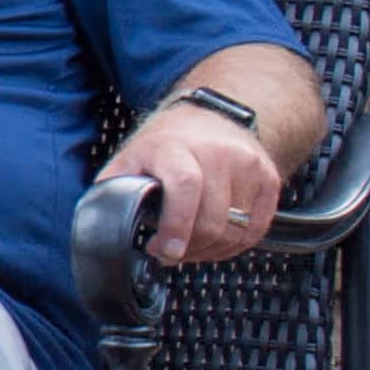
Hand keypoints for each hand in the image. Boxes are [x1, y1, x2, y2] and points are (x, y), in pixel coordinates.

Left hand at [100, 99, 285, 268]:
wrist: (209, 117)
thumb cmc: (165, 145)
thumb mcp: (130, 158)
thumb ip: (115, 190)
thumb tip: (101, 225)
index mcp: (176, 147)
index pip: (185, 187)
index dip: (177, 225)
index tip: (166, 250)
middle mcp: (218, 153)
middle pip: (212, 218)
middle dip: (190, 248)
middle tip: (171, 251)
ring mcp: (248, 165)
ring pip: (236, 230)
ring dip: (211, 250)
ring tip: (191, 246)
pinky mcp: (269, 178)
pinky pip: (256, 229)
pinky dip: (235, 245)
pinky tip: (215, 241)